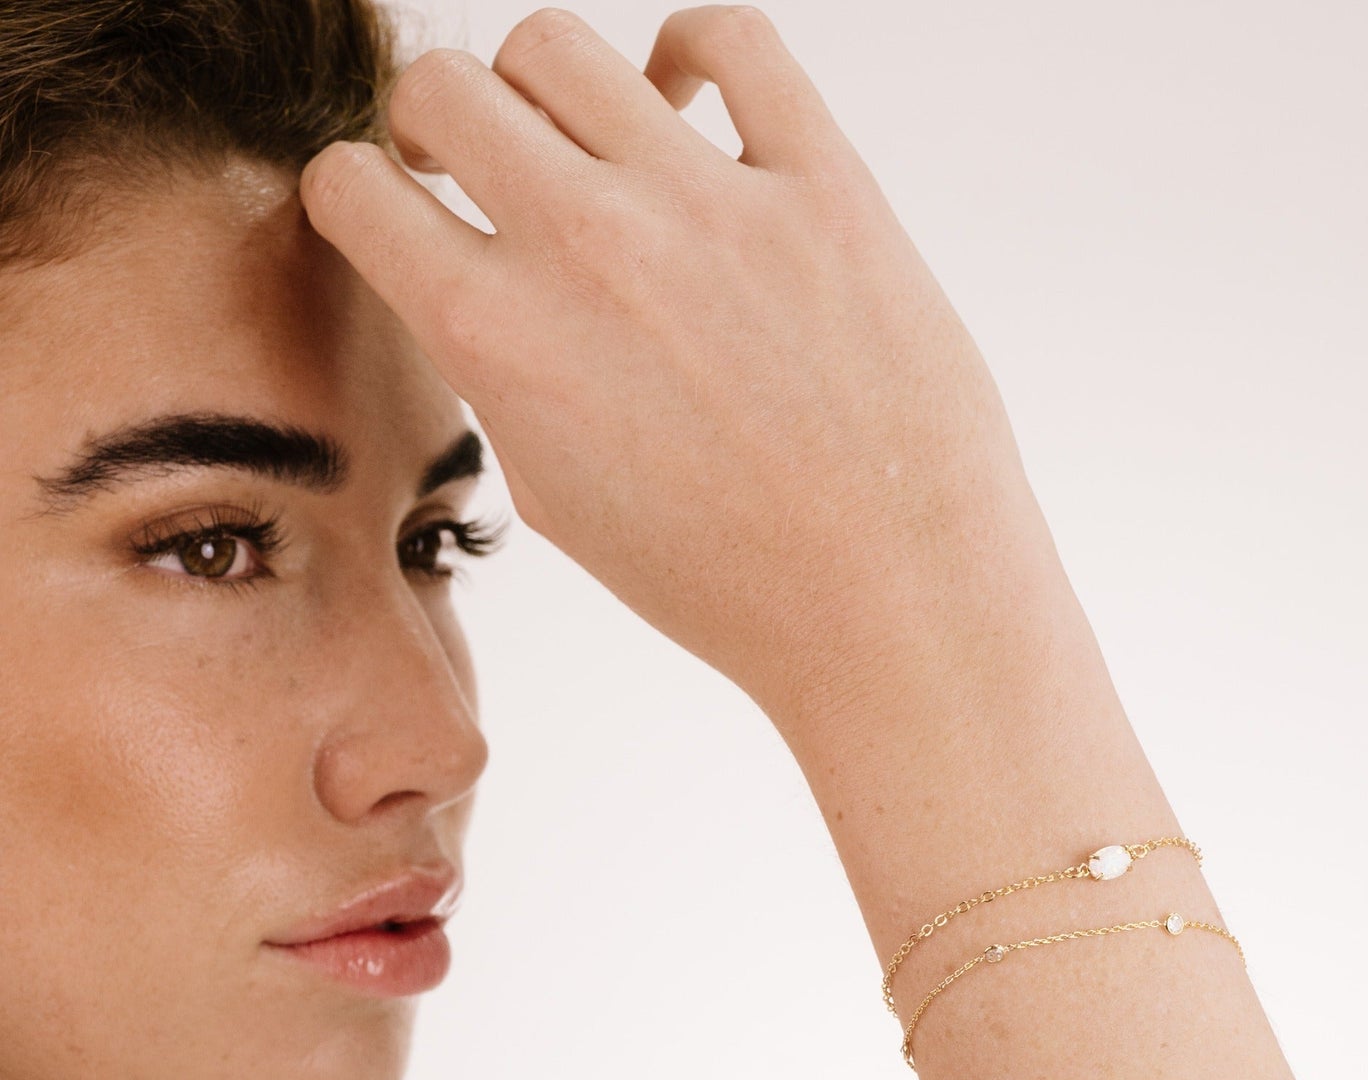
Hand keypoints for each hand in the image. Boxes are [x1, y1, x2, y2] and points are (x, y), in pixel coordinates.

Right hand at [300, 6, 1035, 723]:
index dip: (356, 196)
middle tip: (470, 168)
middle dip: (433, 125)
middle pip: (439, 87)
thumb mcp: (559, 503)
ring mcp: (704, 201)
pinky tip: (686, 102)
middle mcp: (584, 245)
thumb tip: (487, 296)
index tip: (390, 207)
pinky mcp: (820, 181)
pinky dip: (692, 51)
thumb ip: (501, 380)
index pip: (352, 188)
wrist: (883, 604)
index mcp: (497, 338)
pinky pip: (733, 38)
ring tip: (581, 143)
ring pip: (557, 45)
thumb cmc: (723, 583)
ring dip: (544, 87)